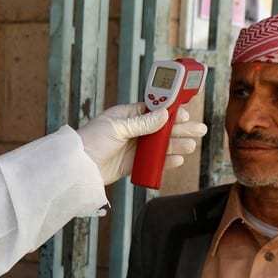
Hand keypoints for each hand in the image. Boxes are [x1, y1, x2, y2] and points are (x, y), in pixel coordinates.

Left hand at [77, 102, 207, 184]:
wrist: (78, 167)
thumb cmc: (91, 141)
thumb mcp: (117, 128)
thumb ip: (142, 123)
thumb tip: (165, 114)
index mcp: (127, 115)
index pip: (154, 109)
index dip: (170, 112)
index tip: (185, 114)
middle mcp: (132, 130)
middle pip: (162, 128)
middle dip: (181, 129)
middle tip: (200, 130)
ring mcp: (133, 147)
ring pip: (160, 145)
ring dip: (176, 145)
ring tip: (191, 146)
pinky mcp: (132, 164)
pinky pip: (153, 161)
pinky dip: (165, 161)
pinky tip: (178, 160)